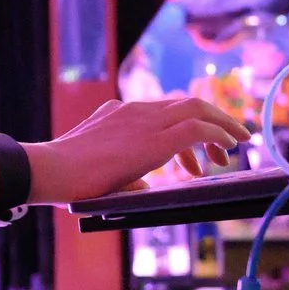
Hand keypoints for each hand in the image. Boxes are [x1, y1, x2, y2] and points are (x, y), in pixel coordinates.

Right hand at [24, 98, 251, 205]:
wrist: (51, 169)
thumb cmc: (67, 178)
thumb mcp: (98, 168)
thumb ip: (122, 173)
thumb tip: (141, 185)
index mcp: (120, 113)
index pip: (165, 111)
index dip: (189, 126)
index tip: (199, 153)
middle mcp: (135, 111)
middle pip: (187, 104)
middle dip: (215, 119)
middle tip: (233, 141)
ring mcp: (144, 120)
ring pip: (196, 109)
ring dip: (222, 125)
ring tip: (237, 144)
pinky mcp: (153, 139)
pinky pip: (196, 128)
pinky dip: (217, 134)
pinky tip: (229, 146)